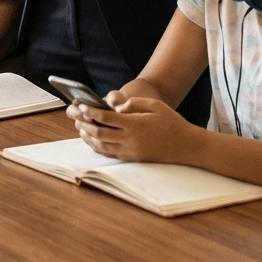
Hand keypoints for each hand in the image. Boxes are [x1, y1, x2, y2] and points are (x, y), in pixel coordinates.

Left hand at [69, 91, 197, 162]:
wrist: (187, 146)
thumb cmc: (172, 122)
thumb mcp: (156, 105)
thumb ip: (135, 103)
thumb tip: (118, 105)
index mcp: (135, 124)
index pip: (106, 118)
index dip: (91, 112)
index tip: (81, 106)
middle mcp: (130, 139)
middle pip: (100, 133)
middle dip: (85, 124)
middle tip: (75, 117)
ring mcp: (131, 151)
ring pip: (102, 146)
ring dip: (88, 137)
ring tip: (80, 128)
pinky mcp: (133, 158)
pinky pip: (110, 153)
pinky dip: (98, 148)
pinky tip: (93, 141)